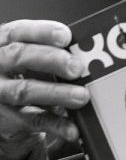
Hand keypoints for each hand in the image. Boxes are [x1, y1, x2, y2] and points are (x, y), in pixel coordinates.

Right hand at [0, 20, 89, 150]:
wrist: (3, 112)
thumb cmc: (22, 75)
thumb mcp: (29, 58)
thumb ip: (49, 51)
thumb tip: (83, 52)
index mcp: (1, 45)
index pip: (17, 32)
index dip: (41, 31)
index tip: (66, 36)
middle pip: (19, 56)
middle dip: (51, 59)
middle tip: (76, 67)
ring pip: (24, 90)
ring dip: (56, 93)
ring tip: (81, 96)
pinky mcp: (7, 120)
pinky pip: (33, 121)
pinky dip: (56, 125)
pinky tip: (73, 128)